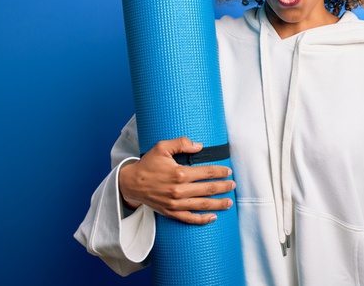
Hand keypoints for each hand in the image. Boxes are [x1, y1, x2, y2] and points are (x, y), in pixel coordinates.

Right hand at [118, 136, 235, 224]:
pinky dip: (202, 220)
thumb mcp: (162, 147)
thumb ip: (181, 143)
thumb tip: (200, 146)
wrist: (130, 183)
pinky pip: (189, 218)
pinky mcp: (170, 212)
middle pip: (208, 189)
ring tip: (229, 202)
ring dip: (218, 204)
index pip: (207, 173)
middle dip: (223, 187)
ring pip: (202, 205)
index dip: (220, 172)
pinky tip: (213, 217)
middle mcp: (179, 190)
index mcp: (179, 173)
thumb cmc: (147, 164)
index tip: (229, 171)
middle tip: (233, 185)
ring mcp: (175, 203)